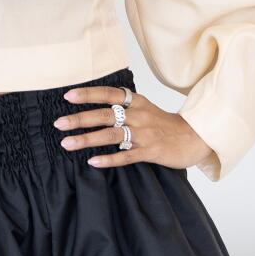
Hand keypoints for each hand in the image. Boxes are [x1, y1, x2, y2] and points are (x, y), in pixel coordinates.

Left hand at [51, 84, 218, 173]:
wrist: (195, 137)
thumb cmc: (164, 124)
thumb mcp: (145, 108)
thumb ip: (124, 106)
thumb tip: (94, 105)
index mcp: (138, 102)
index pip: (109, 94)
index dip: (88, 94)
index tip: (68, 96)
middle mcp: (139, 115)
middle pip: (105, 115)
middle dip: (80, 119)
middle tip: (59, 124)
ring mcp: (145, 134)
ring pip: (111, 135)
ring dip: (87, 139)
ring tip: (67, 143)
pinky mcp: (151, 152)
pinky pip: (126, 156)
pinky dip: (109, 159)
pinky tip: (93, 161)